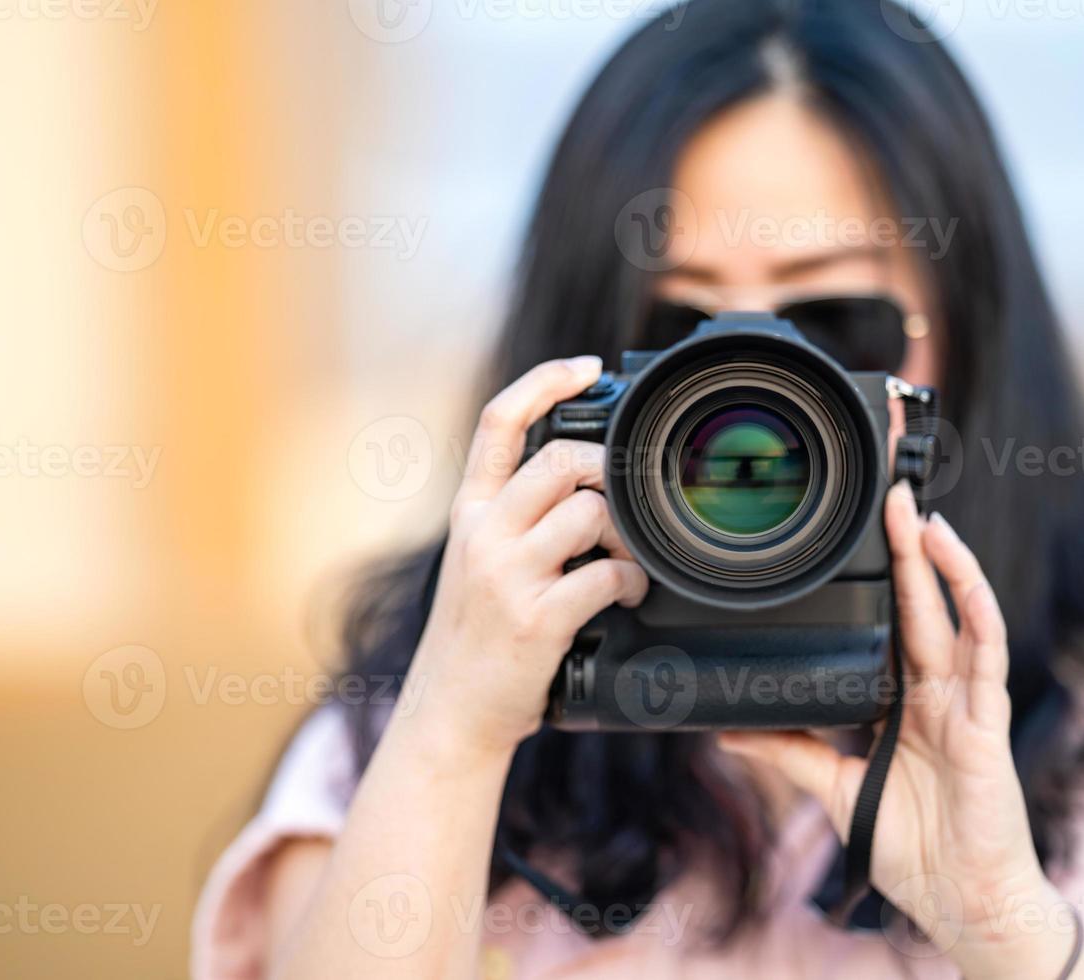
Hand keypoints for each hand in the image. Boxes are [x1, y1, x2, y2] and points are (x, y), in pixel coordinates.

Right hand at [405, 356, 648, 755]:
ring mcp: (508, 575)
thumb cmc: (477, 636)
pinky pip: (607, 576)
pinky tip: (628, 596)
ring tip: (628, 562)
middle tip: (624, 504)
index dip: (545, 380)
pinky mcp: (537, 618)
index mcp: (470, 512)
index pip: (499, 422)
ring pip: (591, 512)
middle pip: (560, 459)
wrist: (451, 713)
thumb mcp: (477, 561)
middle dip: (608, 471)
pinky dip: (633, 583)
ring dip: (627, 535)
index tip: (587, 367)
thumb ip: (513, 517)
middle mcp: (484, 534)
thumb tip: (583, 480)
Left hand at [719, 482, 1082, 976]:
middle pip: (922, 603)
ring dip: (941, 560)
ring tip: (918, 511)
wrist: (960, 900)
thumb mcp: (835, 787)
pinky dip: (974, 607)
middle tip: (889, 489)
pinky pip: (984, 653)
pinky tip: (959, 568)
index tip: (858, 534)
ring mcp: (966, 702)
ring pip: (957, 613)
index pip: (894, 624)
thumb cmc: (914, 846)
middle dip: (908, 546)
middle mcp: (938, 692)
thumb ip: (788, 751)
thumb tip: (729, 728)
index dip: (883, 578)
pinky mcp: (986, 721)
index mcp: (906, 703)